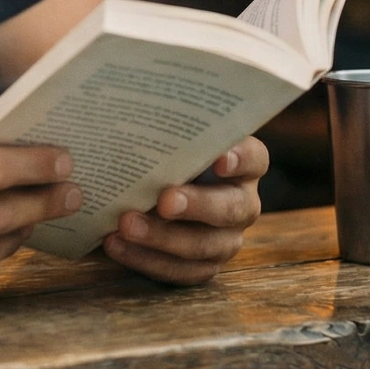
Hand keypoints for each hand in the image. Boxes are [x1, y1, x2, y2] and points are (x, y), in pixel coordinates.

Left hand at [102, 137, 268, 285]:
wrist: (143, 190)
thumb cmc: (158, 152)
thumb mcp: (165, 136)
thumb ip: (164, 126)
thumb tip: (137, 97)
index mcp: (241, 164)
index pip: (254, 158)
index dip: (240, 159)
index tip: (217, 159)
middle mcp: (241, 202)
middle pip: (231, 207)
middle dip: (197, 205)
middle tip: (164, 200)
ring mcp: (225, 238)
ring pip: (205, 245)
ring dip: (163, 238)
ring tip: (126, 225)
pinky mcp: (203, 265)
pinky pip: (181, 271)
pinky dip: (146, 259)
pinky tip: (115, 244)